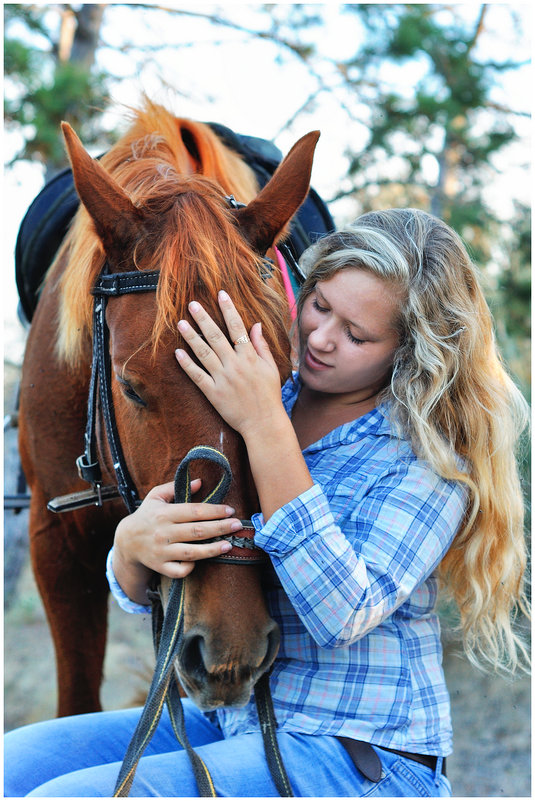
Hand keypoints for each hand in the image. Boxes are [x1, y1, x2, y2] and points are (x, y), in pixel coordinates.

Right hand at [113, 479, 242, 601]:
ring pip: (191, 552)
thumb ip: (175, 487)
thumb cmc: (146, 515)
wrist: (126, 541)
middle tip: (238, 525)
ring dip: (212, 549)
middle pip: (197, 531)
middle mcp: (163, 533)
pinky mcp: (160, 566)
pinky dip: (190, 567)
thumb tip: (199, 482)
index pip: (194, 511)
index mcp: (164, 513)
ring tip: (229, 544)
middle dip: (220, 528)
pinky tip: (201, 561)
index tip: (230, 510)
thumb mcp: (156, 496)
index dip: (214, 511)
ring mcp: (162, 551)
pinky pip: (179, 570)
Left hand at [174, 291, 284, 436]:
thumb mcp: (270, 368)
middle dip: (203, 318)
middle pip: (216, 336)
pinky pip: (197, 376)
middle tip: (192, 305)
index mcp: (250, 357)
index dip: (228, 309)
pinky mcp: (213, 393)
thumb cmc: (269, 395)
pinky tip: (177, 353)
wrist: (264, 423)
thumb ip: (261, 346)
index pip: (237, 327)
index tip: (221, 294)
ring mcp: (223, 379)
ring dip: (191, 337)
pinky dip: (187, 364)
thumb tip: (256, 325)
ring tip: (181, 323)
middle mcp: (235, 365)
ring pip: (204, 353)